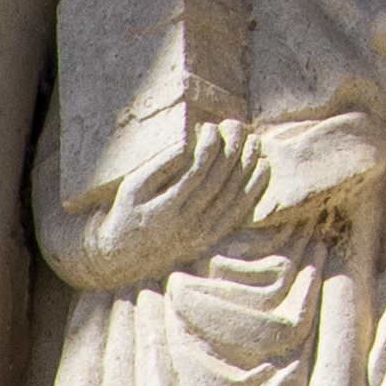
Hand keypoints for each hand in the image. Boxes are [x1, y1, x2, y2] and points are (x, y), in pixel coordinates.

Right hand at [80, 122, 271, 280]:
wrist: (123, 258)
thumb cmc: (126, 214)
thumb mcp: (132, 188)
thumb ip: (158, 166)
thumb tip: (186, 143)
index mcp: (165, 210)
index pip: (197, 171)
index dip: (208, 146)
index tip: (210, 126)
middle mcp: (187, 224)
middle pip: (219, 181)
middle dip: (231, 149)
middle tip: (236, 126)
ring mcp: (201, 234)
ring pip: (233, 195)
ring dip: (247, 166)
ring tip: (253, 140)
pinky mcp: (211, 238)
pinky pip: (238, 212)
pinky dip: (253, 189)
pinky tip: (262, 167)